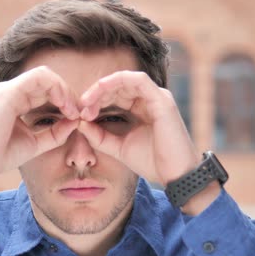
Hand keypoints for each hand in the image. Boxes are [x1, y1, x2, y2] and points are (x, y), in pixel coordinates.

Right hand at [0, 66, 78, 191]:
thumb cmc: (3, 155)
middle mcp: (10, 91)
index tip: (77, 117)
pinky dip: (56, 88)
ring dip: (64, 90)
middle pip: (48, 80)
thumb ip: (56, 132)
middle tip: (79, 112)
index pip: (46, 89)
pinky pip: (38, 78)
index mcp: (16, 100)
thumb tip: (77, 121)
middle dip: (68, 93)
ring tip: (72, 110)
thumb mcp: (37, 143)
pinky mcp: (7, 92)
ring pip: (44, 75)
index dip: (65, 99)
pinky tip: (64, 106)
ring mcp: (7, 89)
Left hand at [77, 70, 199, 185]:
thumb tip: (79, 122)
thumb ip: (99, 136)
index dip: (94, 100)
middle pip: (117, 85)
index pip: (114, 93)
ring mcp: (157, 97)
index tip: (80, 115)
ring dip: (102, 88)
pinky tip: (101, 95)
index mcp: (141, 107)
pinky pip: (138, 80)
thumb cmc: (152, 161)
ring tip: (88, 103)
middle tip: (81, 110)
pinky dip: (116, 83)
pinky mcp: (162, 100)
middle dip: (95, 94)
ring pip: (124, 79)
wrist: (175, 176)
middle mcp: (150, 99)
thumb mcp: (118, 147)